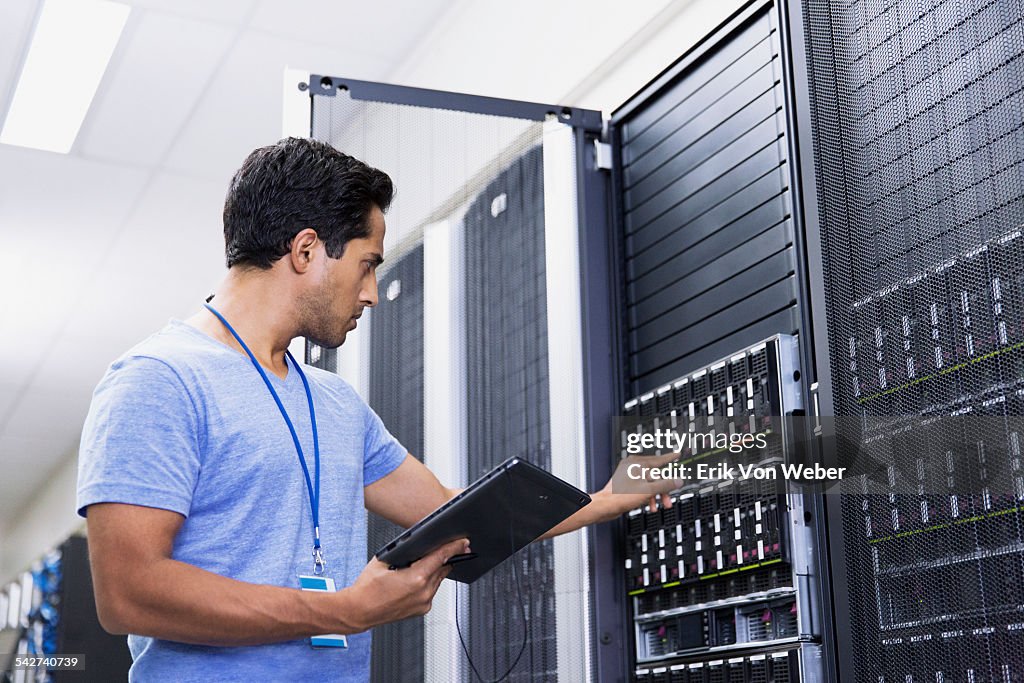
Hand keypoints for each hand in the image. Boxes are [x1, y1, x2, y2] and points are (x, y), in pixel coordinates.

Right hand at [340, 538, 468, 631]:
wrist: (358, 611)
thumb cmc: (367, 587)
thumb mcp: (384, 560)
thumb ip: (404, 552)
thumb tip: (418, 544)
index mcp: (416, 578)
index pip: (442, 557)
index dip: (454, 547)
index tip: (462, 541)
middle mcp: (423, 592)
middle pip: (443, 568)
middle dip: (447, 557)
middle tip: (453, 546)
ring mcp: (423, 603)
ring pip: (438, 580)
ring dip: (437, 569)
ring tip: (432, 560)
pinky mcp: (421, 610)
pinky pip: (432, 591)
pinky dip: (430, 582)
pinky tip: (422, 576)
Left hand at [600, 452, 684, 514]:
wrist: (606, 505)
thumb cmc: (621, 496)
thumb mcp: (649, 490)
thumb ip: (665, 485)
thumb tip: (678, 480)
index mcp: (637, 463)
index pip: (658, 459)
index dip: (670, 458)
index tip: (677, 454)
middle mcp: (632, 466)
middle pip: (654, 475)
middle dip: (662, 489)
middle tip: (667, 499)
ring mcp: (628, 474)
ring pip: (648, 482)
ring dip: (655, 494)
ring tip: (658, 505)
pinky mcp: (625, 482)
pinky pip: (641, 486)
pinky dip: (647, 494)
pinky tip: (649, 505)